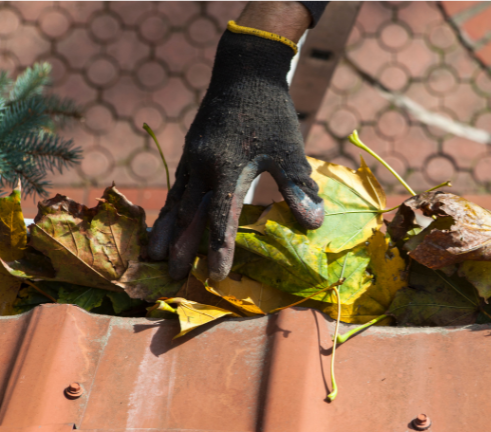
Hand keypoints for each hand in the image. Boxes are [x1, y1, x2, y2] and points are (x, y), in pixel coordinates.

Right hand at [148, 28, 322, 280]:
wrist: (244, 72)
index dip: (218, 248)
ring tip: (153, 256)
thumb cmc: (271, 112)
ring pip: (176, 202)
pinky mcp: (190, 154)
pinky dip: (170, 209)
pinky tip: (166, 222)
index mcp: (226, 167)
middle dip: (181, 247)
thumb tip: (314, 224)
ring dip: (166, 230)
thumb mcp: (289, 149)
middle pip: (189, 215)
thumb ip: (298, 187)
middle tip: (171, 277)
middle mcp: (201, 166)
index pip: (221, 218)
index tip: (217, 276)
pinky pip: (177, 188)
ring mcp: (192, 159)